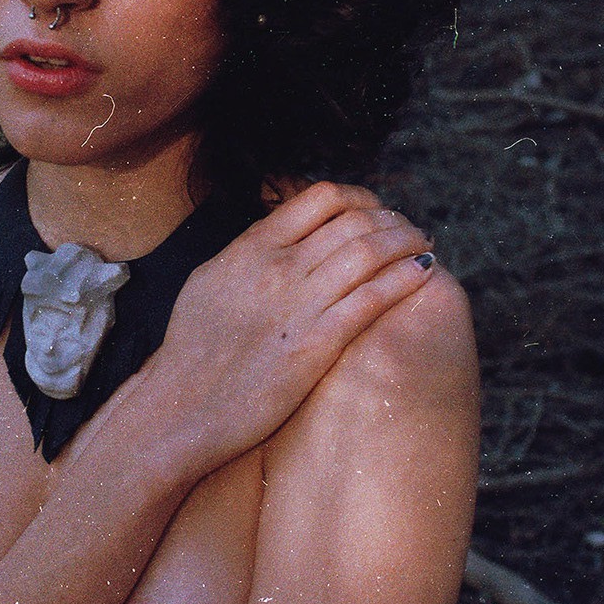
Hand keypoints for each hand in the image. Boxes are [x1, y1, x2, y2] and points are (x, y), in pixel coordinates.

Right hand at [135, 182, 435, 479]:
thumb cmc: (191, 351)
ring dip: (407, 243)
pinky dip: (405, 278)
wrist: (180, 406)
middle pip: (355, 220)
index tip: (375, 212)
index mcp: (251, 247)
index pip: (321, 198)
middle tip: (410, 231)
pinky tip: (423, 273)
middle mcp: (278, 266)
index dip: (361, 198)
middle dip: (392, 220)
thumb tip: (280, 238)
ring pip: (370, 252)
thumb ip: (250, 255)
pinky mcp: (317, 344)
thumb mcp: (211, 281)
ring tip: (423, 247)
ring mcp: (299, 304)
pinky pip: (373, 298)